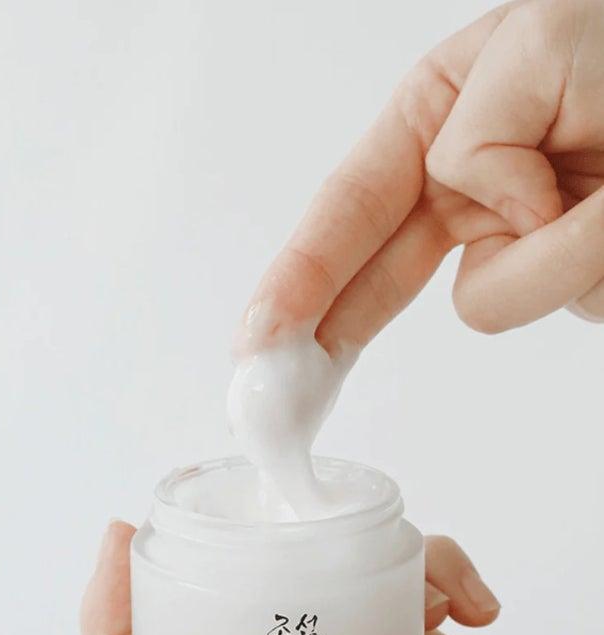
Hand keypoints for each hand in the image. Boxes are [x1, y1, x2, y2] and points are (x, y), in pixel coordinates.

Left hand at [80, 522, 497, 634]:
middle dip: (216, 566)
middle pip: (206, 633)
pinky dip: (421, 572)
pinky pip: (374, 587)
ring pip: (300, 595)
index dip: (106, 629)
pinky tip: (465, 595)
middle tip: (236, 508)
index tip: (123, 541)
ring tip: (429, 574)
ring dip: (357, 563)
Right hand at [237, 0, 603, 355]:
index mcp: (436, 120)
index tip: (259, 340)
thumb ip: (478, 137)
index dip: (297, 279)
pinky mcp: (566, 274)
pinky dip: (598, 268)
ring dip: (556, 257)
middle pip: (374, 277)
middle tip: (284, 393)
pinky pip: (566, 305)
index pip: (347, 210)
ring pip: (492, 301)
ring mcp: (514, 238)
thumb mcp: (539, 46)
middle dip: (332, 329)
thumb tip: (488, 215)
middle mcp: (463, 186)